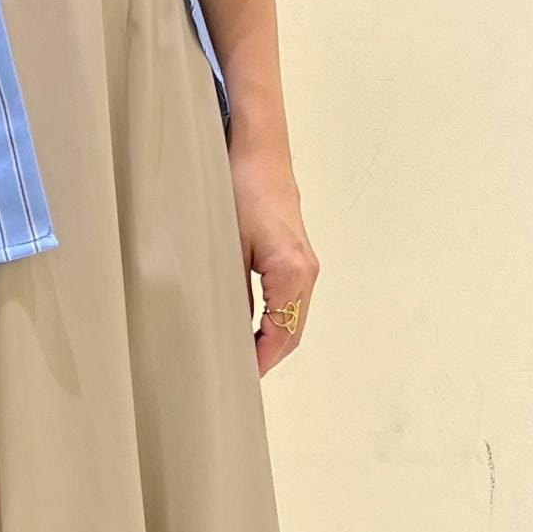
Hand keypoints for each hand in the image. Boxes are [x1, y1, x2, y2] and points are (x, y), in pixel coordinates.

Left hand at [228, 140, 319, 377]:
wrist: (257, 150)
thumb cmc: (239, 190)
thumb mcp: (226, 246)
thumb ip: (231, 292)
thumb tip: (225, 332)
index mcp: (291, 273)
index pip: (280, 337)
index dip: (259, 364)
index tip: (236, 381)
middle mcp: (306, 272)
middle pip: (291, 334)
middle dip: (266, 359)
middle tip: (234, 379)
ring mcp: (306, 264)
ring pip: (293, 320)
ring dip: (271, 342)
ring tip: (240, 360)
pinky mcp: (298, 256)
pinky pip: (291, 302)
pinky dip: (274, 322)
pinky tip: (250, 329)